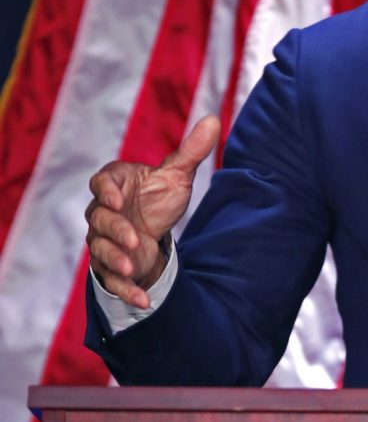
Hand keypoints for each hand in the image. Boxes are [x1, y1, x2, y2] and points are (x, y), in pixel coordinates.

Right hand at [85, 116, 220, 307]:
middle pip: (99, 219)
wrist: (152, 228)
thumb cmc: (157, 197)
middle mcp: (102, 212)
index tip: (118, 199)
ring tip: (133, 268)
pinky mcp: (110, 265)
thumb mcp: (177, 175)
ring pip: (100, 250)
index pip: (101, 182)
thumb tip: (214, 120)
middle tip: (136, 240)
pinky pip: (111, 280)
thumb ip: (191, 151)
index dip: (106, 190)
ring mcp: (103, 240)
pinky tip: (143, 301)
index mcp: (115, 184)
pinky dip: (126, 291)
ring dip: (116, 261)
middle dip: (115, 231)